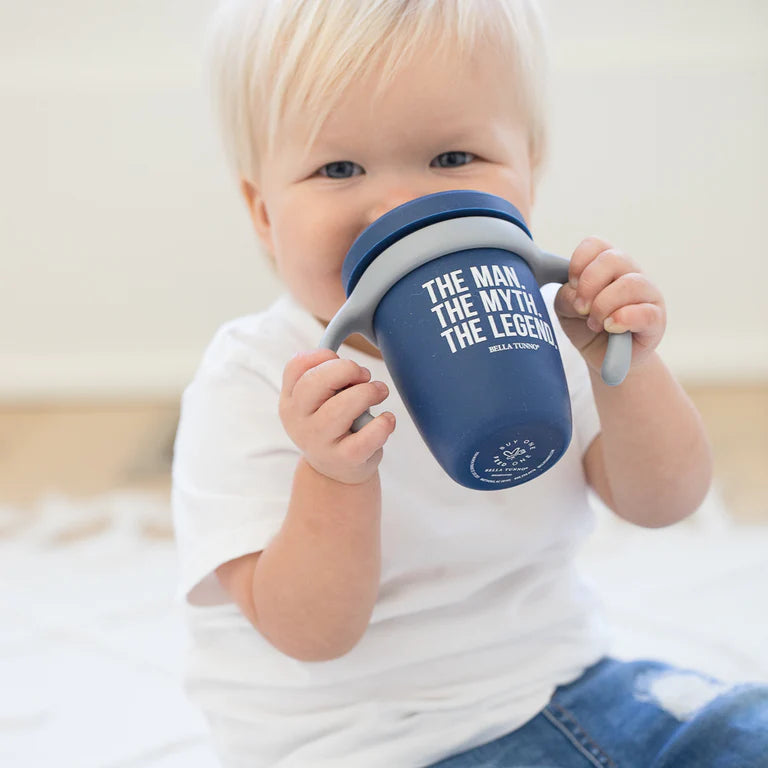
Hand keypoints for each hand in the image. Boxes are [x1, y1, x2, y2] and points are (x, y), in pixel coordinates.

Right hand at [279, 349, 395, 484]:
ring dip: (367, 393)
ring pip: (339, 408)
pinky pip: (365, 438)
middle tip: (364, 375)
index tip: (341, 361)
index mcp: (290, 400)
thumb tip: (353, 367)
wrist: (336, 471)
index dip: (323, 356)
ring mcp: (319, 441)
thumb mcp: (319, 402)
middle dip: (346, 369)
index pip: (296, 367)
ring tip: (379, 392)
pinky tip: (387, 419)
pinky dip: (382, 424)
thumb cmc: (332, 425)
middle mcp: (298, 421)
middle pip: (314, 382)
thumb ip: (327, 378)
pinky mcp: (344, 459)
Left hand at [553, 236, 665, 374]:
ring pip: (630, 284)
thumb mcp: (567, 310)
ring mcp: (647, 295)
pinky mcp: (657, 320)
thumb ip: (567, 297)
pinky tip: (610, 327)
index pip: (596, 245)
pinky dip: (623, 318)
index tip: (571, 285)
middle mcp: (630, 273)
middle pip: (613, 259)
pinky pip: (646, 312)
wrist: (604, 358)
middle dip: (589, 284)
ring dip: (604, 305)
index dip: (579, 262)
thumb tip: (576, 295)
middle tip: (581, 308)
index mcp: (607, 266)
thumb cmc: (586, 327)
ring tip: (595, 324)